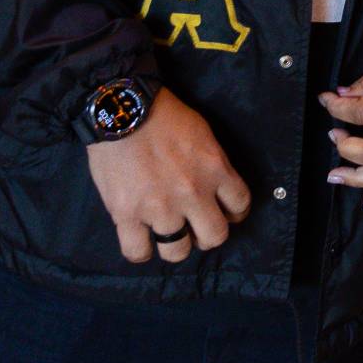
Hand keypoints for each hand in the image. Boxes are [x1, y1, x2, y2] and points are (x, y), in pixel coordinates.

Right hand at [85, 87, 250, 264]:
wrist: (122, 110)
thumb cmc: (163, 115)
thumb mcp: (203, 135)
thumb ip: (212, 164)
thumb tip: (213, 185)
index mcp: (215, 170)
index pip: (240, 206)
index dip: (233, 214)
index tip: (223, 212)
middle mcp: (193, 194)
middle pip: (214, 237)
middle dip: (207, 236)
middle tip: (195, 228)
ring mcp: (159, 208)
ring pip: (177, 252)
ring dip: (175, 246)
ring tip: (167, 235)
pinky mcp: (127, 215)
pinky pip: (138, 252)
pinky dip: (140, 251)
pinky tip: (140, 240)